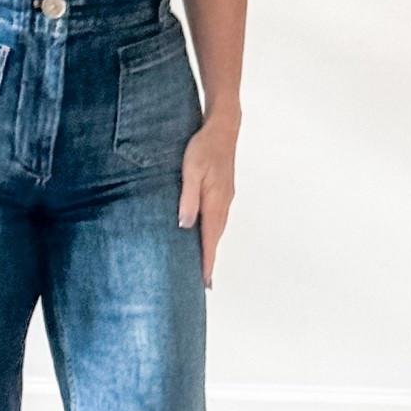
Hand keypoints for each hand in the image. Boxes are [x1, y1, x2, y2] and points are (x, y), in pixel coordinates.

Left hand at [178, 116, 236, 288]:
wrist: (224, 128)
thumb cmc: (204, 147)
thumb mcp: (191, 171)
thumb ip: (188, 198)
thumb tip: (185, 225)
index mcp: (215, 202)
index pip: (210, 239)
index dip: (207, 261)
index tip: (205, 282)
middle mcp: (223, 203)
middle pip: (216, 238)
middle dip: (210, 260)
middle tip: (204, 283)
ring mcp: (226, 197)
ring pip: (218, 229)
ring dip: (211, 247)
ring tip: (204, 264)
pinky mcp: (224, 191)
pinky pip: (218, 218)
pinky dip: (213, 232)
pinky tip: (205, 234)